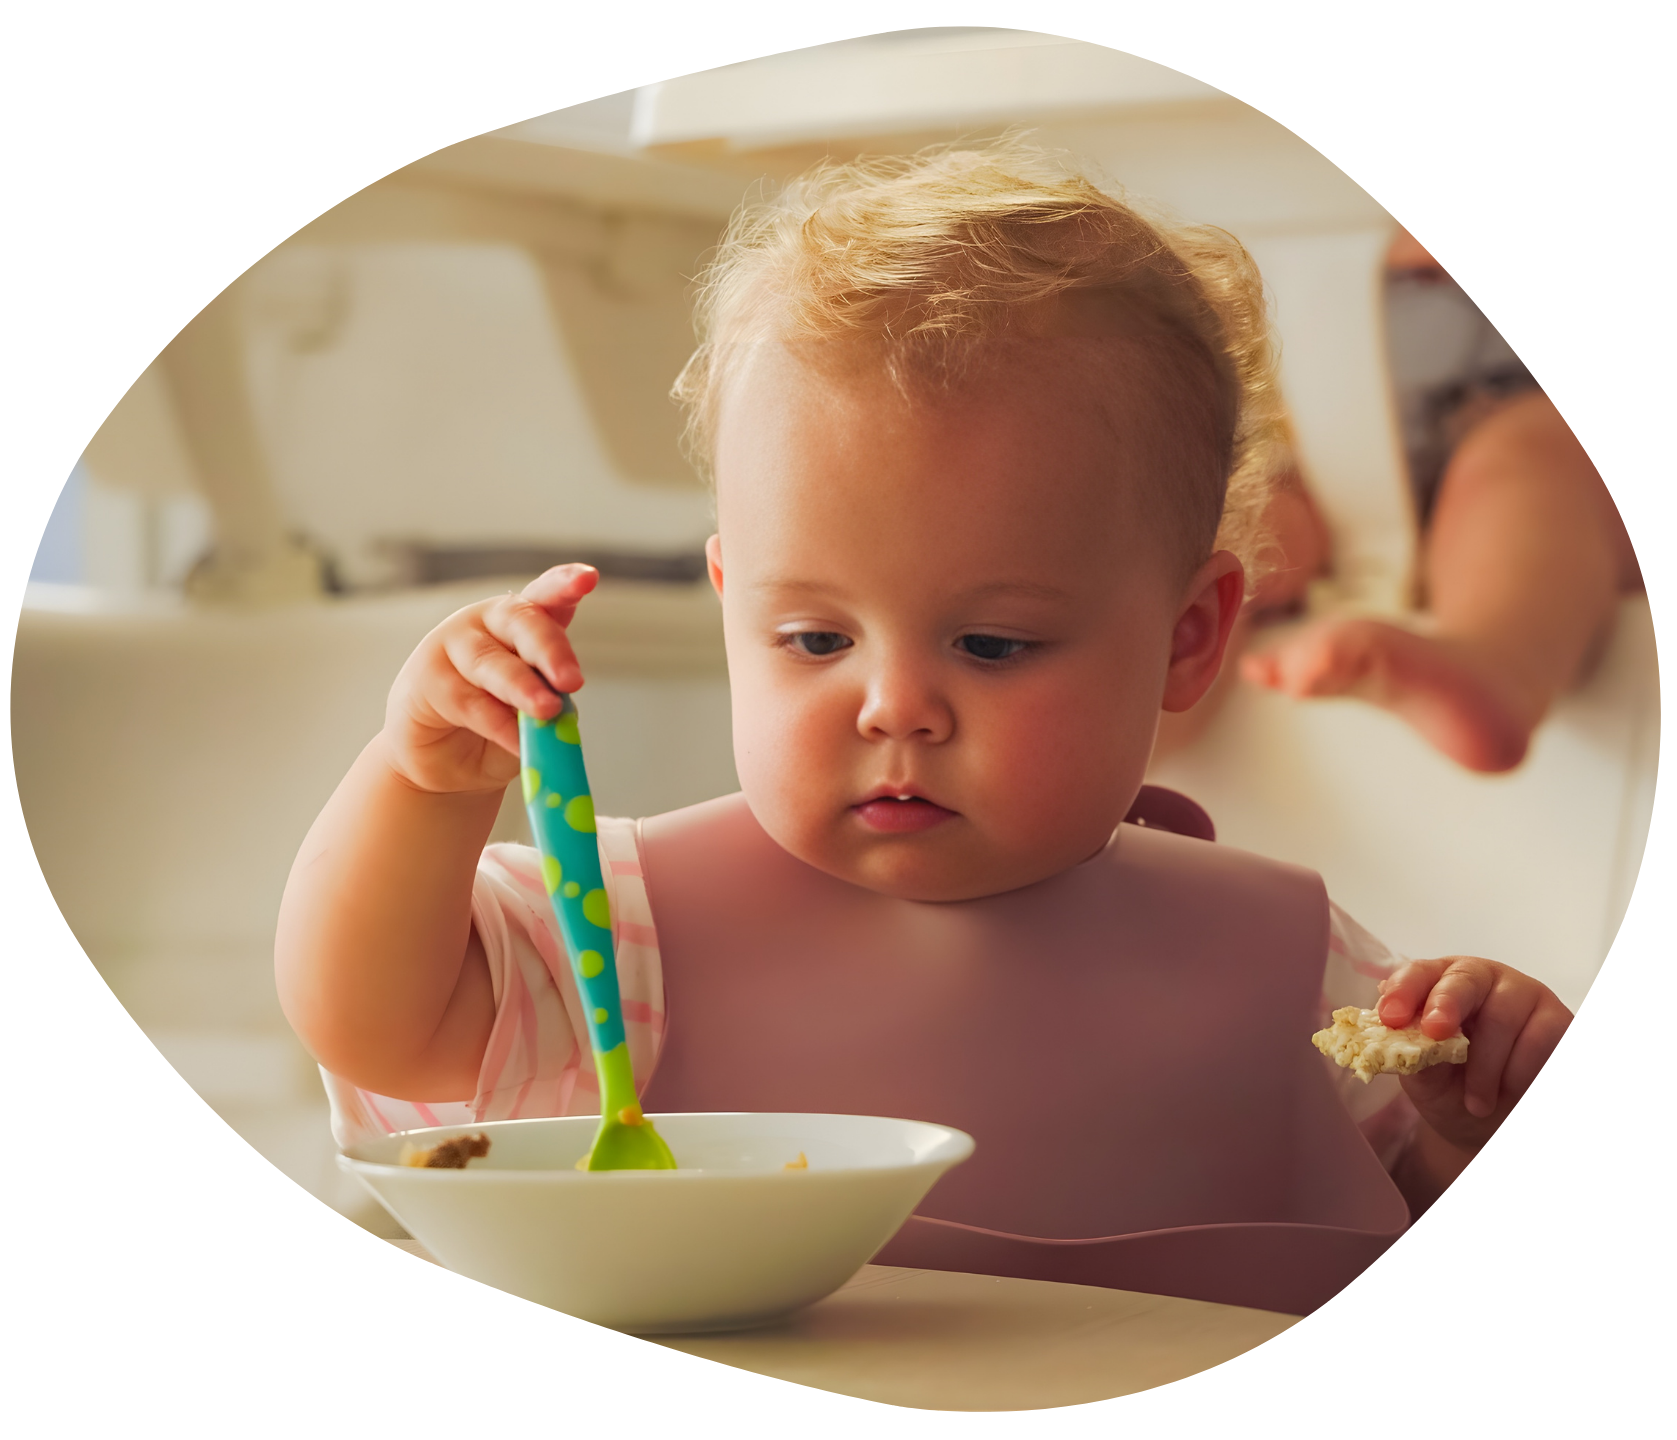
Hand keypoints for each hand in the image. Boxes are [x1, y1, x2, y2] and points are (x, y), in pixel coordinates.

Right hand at [381, 564, 598, 795]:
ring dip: (521, 688)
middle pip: (520, 621)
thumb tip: (564, 710)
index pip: (546, 595)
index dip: (564, 584)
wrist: (446, 763)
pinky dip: (498, 725)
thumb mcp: (533, 712)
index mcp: (522, 623)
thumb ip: (550, 702)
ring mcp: (452, 645)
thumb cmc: (497, 727)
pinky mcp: (426, 679)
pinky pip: (468, 701)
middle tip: (572, 681)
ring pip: (490, 662)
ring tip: (547, 711)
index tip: (587, 578)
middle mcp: (486, 623)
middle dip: (549, 649)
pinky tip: (519, 743)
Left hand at [1377, 956, 1571, 1153]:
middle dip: (1446, 1004)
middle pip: (1466, 979)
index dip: (1404, 991)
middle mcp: (1482, 980)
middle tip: (1435, 1033)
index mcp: (1439, 984)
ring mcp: (1524, 995)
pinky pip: (1539, 1039)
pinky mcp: (1557, 1020)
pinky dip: (1519, 1073)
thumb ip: (1418, 1059)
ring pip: (1502, 1017)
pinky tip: (1510, 1092)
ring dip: (1485, 1067)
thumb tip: (1405, 1040)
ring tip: (1477, 1103)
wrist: (1497, 1126)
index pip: (1419, 973)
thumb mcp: (1428, 1082)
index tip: (1391, 1017)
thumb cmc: (1455, 1091)